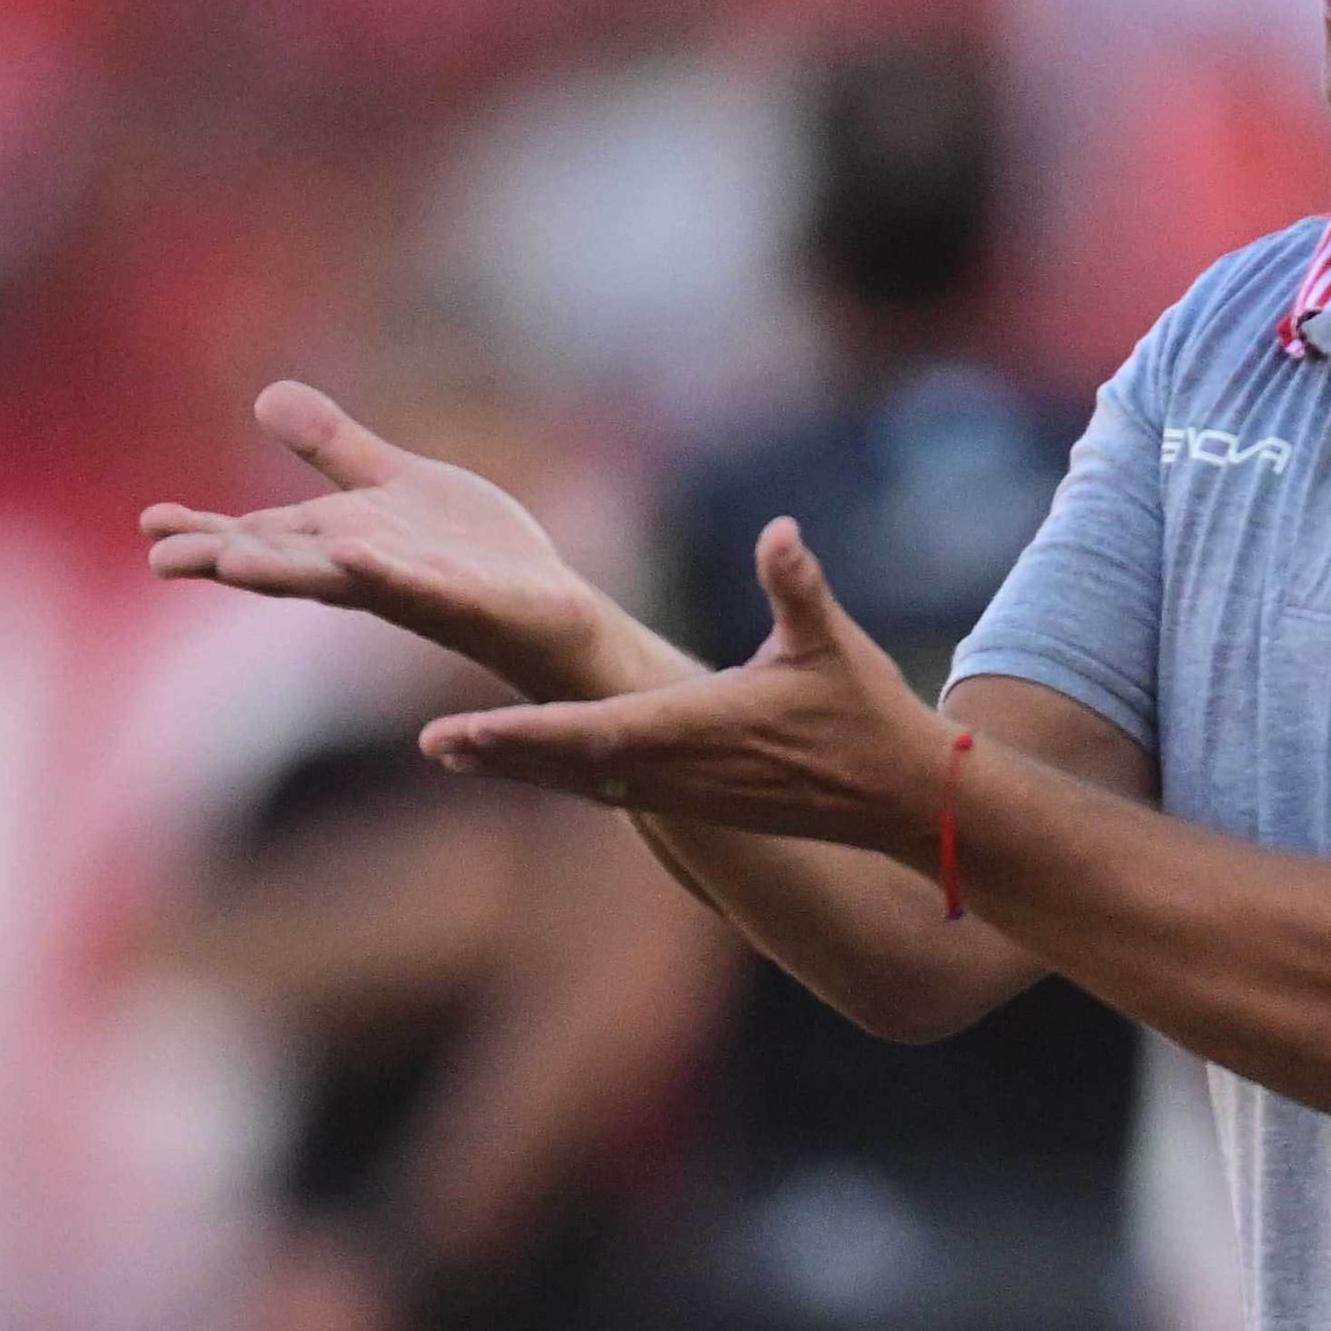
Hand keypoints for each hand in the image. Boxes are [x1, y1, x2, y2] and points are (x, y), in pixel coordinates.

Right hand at [140, 382, 666, 701]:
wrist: (548, 611)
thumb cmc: (468, 557)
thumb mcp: (392, 487)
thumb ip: (332, 451)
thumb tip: (265, 396)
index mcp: (341, 544)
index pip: (263, 537)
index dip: (207, 532)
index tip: (149, 525)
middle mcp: (366, 572)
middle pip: (284, 563)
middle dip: (225, 559)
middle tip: (161, 558)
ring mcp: (414, 589)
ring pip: (340, 582)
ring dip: (285, 575)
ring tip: (233, 562)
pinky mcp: (467, 599)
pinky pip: (421, 586)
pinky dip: (386, 572)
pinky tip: (355, 552)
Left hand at [422, 518, 949, 851]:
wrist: (899, 795)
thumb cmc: (865, 713)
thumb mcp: (831, 640)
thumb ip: (797, 584)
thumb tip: (780, 529)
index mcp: (696, 729)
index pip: (591, 732)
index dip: (521, 735)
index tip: (464, 731)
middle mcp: (677, 770)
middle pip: (568, 764)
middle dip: (499, 754)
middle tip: (431, 743)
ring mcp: (683, 793)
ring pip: (581, 782)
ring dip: (518, 766)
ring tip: (452, 750)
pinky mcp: (694, 801)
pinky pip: (609, 789)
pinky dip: (560, 774)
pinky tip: (524, 763)